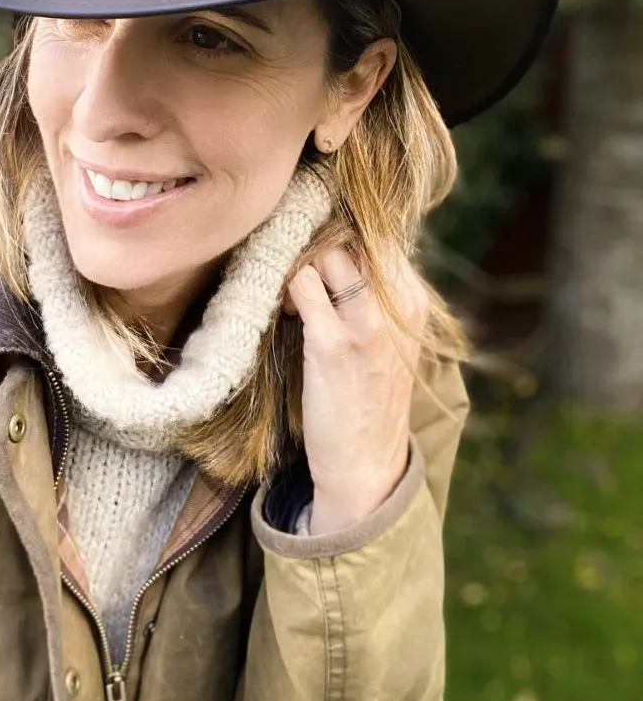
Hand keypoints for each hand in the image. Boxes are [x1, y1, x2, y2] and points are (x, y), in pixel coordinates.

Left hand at [284, 246, 428, 536]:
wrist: (366, 463)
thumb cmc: (368, 394)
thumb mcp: (389, 336)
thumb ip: (374, 294)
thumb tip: (341, 249)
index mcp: (412, 299)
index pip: (373, 238)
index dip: (339, 241)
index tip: (321, 265)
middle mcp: (396, 305)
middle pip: (349, 238)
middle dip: (316, 247)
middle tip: (303, 277)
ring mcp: (366, 324)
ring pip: (326, 254)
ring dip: (300, 266)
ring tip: (297, 299)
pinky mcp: (332, 344)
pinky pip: (302, 285)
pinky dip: (288, 290)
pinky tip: (288, 315)